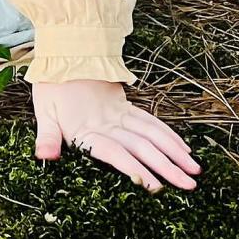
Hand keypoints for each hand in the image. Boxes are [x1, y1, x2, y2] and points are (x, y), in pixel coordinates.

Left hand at [32, 78, 200, 192]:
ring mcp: (120, 113)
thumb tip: (43, 158)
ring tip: (195, 171)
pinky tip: (183, 148)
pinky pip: (150, 121)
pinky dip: (168, 135)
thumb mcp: (43, 110)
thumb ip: (47, 137)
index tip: (157, 188)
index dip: (135, 169)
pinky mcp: (125, 105)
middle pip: (141, 147)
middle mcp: (108, 122)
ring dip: (174, 152)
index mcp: (87, 129)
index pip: (115, 152)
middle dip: (167, 168)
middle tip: (190, 186)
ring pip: (152, 134)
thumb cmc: (51, 84)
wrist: (65, 51)